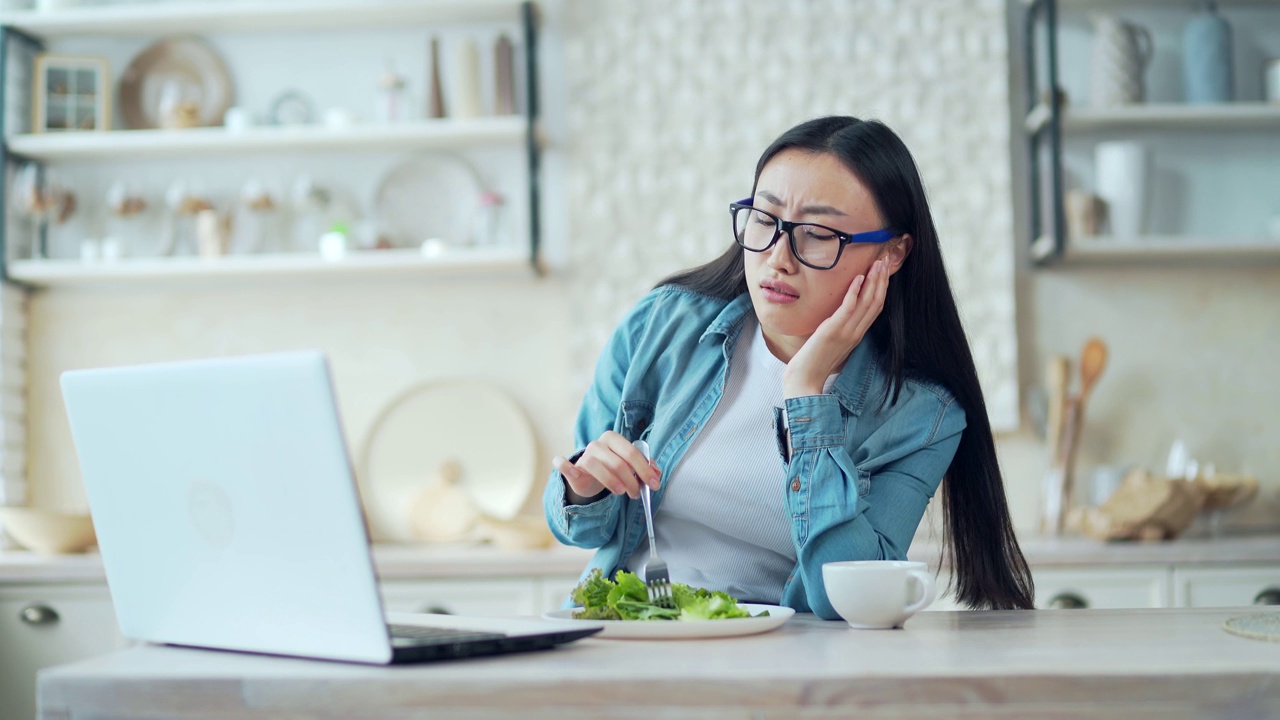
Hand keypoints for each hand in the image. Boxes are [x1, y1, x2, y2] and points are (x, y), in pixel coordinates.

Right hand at [551, 431, 660, 500]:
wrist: (589, 474)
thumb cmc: (612, 468)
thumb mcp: (629, 465)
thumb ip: (644, 467)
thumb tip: (657, 473)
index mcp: (614, 439)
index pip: (632, 452)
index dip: (645, 470)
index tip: (654, 484)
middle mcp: (598, 444)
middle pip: (617, 462)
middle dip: (631, 480)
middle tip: (637, 494)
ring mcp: (584, 455)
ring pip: (596, 466)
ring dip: (611, 481)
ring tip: (621, 493)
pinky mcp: (572, 468)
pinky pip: (564, 465)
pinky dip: (565, 466)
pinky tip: (573, 473)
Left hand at [782, 256, 890, 397]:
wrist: (805, 379)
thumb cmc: (815, 362)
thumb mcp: (832, 342)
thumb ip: (840, 328)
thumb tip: (839, 314)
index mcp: (857, 334)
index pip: (876, 308)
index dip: (882, 288)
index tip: (884, 271)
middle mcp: (856, 332)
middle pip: (876, 302)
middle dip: (882, 280)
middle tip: (885, 260)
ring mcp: (847, 332)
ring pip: (867, 303)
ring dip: (873, 281)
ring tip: (877, 264)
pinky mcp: (833, 331)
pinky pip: (848, 309)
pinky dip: (855, 292)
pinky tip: (858, 278)